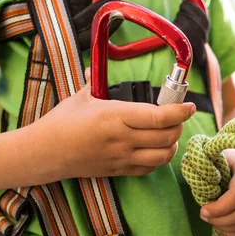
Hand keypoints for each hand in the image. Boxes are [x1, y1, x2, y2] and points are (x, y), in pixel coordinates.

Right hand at [34, 69, 195, 178]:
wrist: (45, 153)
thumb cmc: (62, 122)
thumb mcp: (81, 97)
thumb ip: (95, 81)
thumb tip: (96, 64)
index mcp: (115, 116)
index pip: (158, 117)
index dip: (179, 112)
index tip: (189, 105)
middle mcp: (122, 139)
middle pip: (167, 137)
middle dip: (179, 126)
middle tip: (178, 116)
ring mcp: (122, 158)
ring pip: (163, 156)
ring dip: (172, 144)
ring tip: (170, 133)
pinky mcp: (119, 171)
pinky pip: (149, 168)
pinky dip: (158, 159)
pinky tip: (155, 148)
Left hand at [200, 149, 234, 235]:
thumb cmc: (220, 159)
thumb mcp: (213, 158)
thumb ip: (205, 169)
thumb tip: (199, 184)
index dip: (219, 208)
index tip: (202, 210)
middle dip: (220, 220)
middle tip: (204, 216)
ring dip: (225, 227)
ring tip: (210, 220)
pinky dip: (233, 232)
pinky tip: (220, 226)